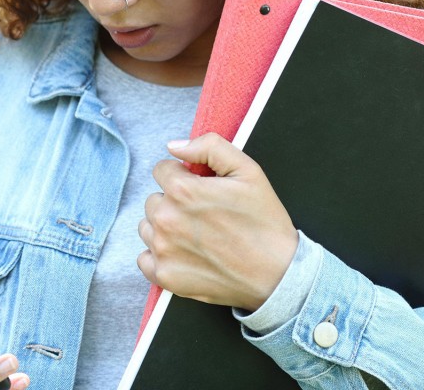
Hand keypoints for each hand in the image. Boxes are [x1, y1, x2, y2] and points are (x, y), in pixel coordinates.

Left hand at [137, 133, 298, 310]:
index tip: (202, 190)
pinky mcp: (164, 275)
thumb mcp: (248, 171)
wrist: (278, 274)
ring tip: (197, 236)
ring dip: (165, 229)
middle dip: (174, 202)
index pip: (162, 170)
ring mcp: (163, 250)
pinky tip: (185, 255)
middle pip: (154, 199)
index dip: (183, 176)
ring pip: (148, 227)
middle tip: (204, 216)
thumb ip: (209, 147)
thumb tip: (174, 147)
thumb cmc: (264, 222)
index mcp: (182, 190)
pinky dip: (160, 257)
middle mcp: (166, 219)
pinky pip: (144, 259)